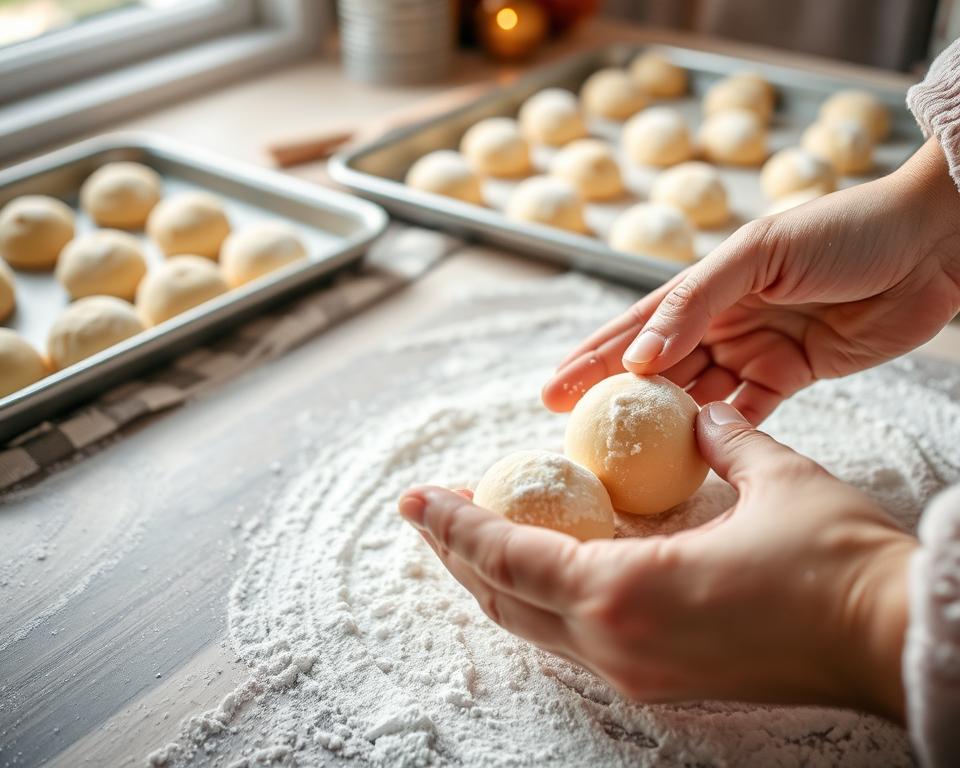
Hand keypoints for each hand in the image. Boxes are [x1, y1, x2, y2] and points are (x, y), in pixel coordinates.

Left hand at [398, 402, 916, 719]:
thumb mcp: (772, 479)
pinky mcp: (659, 680)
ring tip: (473, 531)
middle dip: (458, 550)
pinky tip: (540, 563)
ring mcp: (634, 670)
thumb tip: (695, 415)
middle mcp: (615, 642)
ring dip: (494, 575)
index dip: (455, 523)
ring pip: (532, 624)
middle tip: (430, 508)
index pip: (508, 555)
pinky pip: (571, 636)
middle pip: (503, 597)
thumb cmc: (837, 562)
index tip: (416, 495)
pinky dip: (539, 596)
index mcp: (624, 590)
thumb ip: (720, 440)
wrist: (892, 640)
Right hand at [543, 139, 959, 422]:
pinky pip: (748, 411)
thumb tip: (640, 356)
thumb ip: (694, 304)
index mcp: (708, 283)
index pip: (637, 327)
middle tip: (574, 430)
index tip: (554, 388)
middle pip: (659, 367)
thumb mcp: (757, 254)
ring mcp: (757, 348)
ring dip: (664, 420)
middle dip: (616, 396)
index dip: (594, 357)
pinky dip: (721, 431)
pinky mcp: (795, 374)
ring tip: (624, 450)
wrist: (933, 241)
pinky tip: (691, 452)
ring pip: (698, 393)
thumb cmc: (842, 231)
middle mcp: (725, 318)